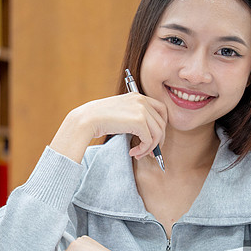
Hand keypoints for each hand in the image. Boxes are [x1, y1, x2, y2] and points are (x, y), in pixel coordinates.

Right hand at [50, 93, 167, 163]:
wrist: (87, 119)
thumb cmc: (99, 119)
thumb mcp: (121, 113)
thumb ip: (135, 118)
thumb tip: (150, 136)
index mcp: (138, 96)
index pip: (161, 110)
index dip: (161, 126)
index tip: (154, 139)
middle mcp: (142, 100)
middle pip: (162, 122)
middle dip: (159, 140)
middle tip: (150, 152)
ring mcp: (142, 109)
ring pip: (158, 133)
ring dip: (150, 147)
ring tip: (138, 154)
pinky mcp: (139, 121)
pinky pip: (150, 140)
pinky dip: (144, 150)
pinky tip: (133, 153)